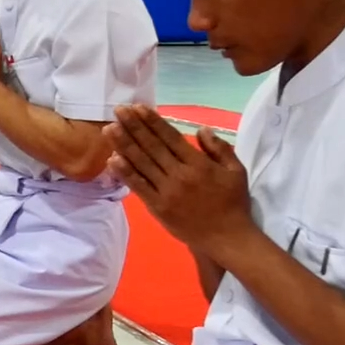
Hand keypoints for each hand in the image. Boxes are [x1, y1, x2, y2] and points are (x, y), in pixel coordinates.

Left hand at [104, 105, 252, 253]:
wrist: (226, 237)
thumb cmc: (232, 202)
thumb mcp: (235, 171)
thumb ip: (219, 148)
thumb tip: (201, 129)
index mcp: (198, 164)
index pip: (170, 137)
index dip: (152, 122)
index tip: (138, 108)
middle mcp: (179, 175)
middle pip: (151, 147)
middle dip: (133, 127)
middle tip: (118, 111)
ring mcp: (165, 191)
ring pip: (141, 164)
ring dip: (124, 145)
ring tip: (109, 129)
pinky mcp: (157, 207)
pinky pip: (138, 187)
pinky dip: (125, 173)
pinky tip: (112, 159)